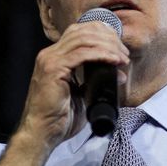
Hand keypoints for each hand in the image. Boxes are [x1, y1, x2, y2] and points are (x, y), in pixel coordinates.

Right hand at [16, 21, 129, 150]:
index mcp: (54, 58)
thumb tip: (117, 74)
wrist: (42, 133)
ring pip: (84, 40)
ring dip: (108, 46)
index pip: (79, 33)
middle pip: (83, 31)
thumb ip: (94, 81)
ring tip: (122, 57)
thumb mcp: (80, 95)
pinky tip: (114, 60)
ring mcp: (50, 60)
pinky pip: (82, 54)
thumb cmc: (59, 119)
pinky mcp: (54, 69)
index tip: (119, 47)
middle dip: (108, 38)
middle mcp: (50, 54)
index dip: (102, 34)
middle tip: (124, 53)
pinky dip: (101, 54)